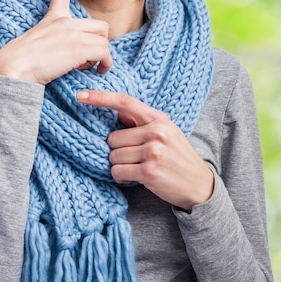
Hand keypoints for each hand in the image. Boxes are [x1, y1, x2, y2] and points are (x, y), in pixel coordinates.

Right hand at [0, 0, 112, 84]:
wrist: (13, 70)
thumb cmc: (20, 64)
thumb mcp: (38, 46)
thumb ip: (57, 43)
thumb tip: (77, 56)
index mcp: (52, 17)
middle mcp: (64, 21)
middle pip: (100, 26)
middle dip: (99, 43)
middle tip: (86, 59)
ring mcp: (71, 32)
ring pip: (104, 41)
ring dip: (100, 57)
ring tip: (85, 67)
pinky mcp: (78, 47)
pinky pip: (105, 53)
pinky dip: (104, 64)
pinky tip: (96, 71)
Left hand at [76, 90, 213, 211]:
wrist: (200, 185)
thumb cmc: (177, 156)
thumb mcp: (165, 132)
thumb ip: (141, 122)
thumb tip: (114, 113)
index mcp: (158, 118)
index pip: (124, 102)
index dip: (100, 97)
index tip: (80, 95)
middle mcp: (155, 131)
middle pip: (113, 137)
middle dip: (118, 150)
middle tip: (136, 157)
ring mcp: (153, 151)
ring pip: (113, 156)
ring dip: (120, 165)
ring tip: (138, 167)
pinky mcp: (149, 171)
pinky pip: (118, 171)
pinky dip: (122, 176)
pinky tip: (136, 177)